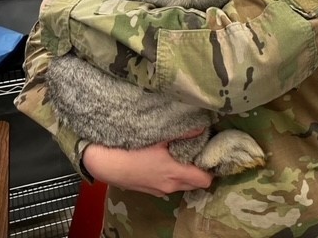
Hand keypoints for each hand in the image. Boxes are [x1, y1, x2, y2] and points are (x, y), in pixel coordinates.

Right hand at [82, 129, 212, 196]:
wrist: (106, 163)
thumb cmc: (133, 148)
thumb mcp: (159, 136)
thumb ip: (183, 133)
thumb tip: (203, 127)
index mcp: (176, 173)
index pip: (205, 180)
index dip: (211, 168)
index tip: (211, 153)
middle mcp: (170, 186)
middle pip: (195, 183)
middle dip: (200, 170)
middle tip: (199, 151)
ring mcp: (159, 190)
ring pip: (181, 184)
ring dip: (185, 173)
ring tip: (183, 153)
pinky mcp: (149, 190)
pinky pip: (168, 185)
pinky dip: (172, 175)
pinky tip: (165, 161)